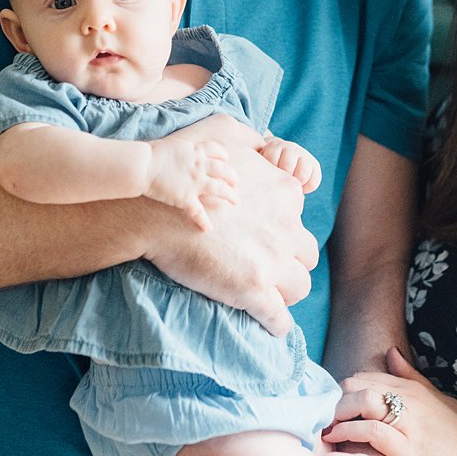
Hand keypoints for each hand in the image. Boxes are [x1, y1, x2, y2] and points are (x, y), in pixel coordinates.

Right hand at [144, 115, 317, 336]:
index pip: (299, 217)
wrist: (150, 206)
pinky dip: (276, 323)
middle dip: (291, 261)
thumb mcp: (226, 132)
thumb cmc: (183, 164)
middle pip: (306, 254)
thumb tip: (268, 145)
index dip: (283, 227)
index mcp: (285, 192)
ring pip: (300, 286)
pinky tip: (269, 323)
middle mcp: (286, 227)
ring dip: (286, 290)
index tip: (266, 233)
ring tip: (269, 293)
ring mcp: (271, 261)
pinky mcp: (253, 290)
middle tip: (268, 265)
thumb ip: (254, 141)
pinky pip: (278, 318)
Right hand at [144, 137, 237, 230]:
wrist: (142, 165)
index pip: (218, 151)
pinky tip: (208, 228)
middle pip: (224, 170)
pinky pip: (198, 212)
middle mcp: (200, 165)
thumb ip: (182, 150)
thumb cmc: (150, 154)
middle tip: (236, 184)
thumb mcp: (172, 145)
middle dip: (233, 177)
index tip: (227, 162)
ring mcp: (195, 182)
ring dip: (230, 195)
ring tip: (236, 201)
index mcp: (196, 151)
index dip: (225, 157)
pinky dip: (204, 221)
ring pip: (220, 188)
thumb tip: (182, 152)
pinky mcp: (186, 197)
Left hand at [323, 348, 456, 455]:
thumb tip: (390, 352)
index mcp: (414, 388)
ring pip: (361, 402)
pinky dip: (349, 433)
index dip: (343, 391)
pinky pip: (371, 432)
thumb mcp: (437, 399)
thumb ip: (410, 377)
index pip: (365, 376)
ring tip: (325, 428)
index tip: (331, 408)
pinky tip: (338, 439)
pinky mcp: (408, 449)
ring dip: (337, 413)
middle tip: (323, 419)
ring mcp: (409, 422)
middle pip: (357, 384)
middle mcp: (410, 399)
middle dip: (334, 400)